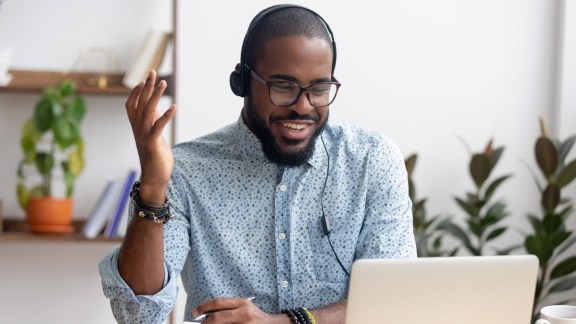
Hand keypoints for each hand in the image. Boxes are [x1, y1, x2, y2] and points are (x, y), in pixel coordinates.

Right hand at [125, 70, 176, 202]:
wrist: (154, 178)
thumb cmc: (155, 157)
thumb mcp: (153, 137)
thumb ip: (153, 123)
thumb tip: (156, 108)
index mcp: (137, 127)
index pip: (131, 105)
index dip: (137, 92)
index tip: (144, 79)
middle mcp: (138, 129)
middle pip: (140, 103)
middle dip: (147, 87)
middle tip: (153, 72)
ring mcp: (144, 136)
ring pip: (147, 111)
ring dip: (155, 96)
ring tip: (163, 83)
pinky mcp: (152, 143)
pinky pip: (158, 126)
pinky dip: (166, 116)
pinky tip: (174, 107)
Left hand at [193, 297, 287, 323]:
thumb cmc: (256, 318)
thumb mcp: (244, 308)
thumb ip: (229, 309)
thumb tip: (208, 315)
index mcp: (241, 303)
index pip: (218, 303)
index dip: (204, 307)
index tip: (195, 313)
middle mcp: (243, 313)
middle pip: (218, 317)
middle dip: (206, 322)